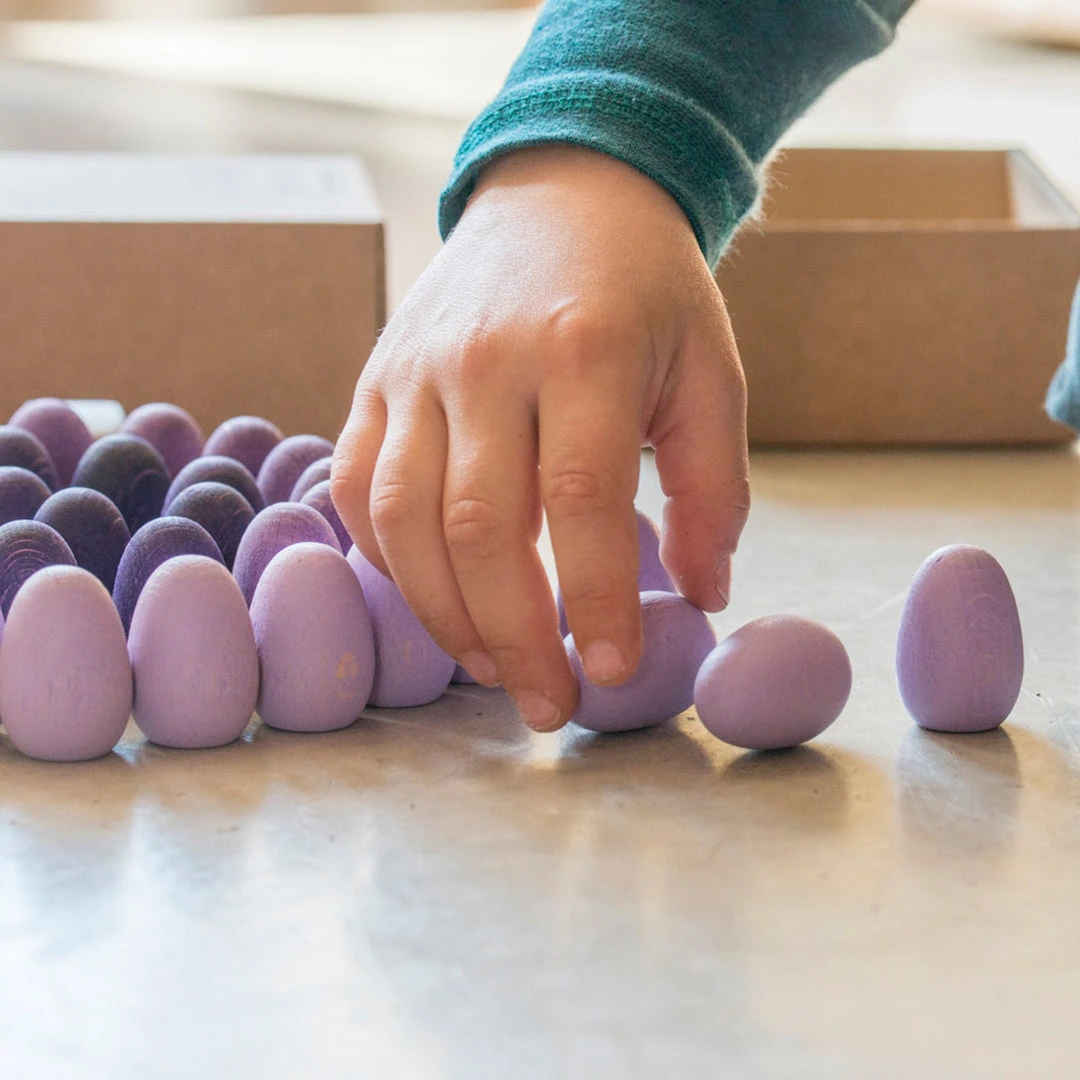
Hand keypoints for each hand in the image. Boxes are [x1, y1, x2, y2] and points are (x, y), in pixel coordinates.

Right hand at [331, 145, 748, 731]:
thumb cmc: (645, 294)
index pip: (581, 500)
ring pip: (402, 517)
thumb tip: (701, 596)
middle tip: (549, 706)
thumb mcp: (711, 372)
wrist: (561, 195)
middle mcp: (486, 360)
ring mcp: (415, 370)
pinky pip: (357, 487)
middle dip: (513, 637)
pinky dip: (388, 559)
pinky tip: (434, 599)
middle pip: (479, 526)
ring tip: (491, 669)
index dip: (596, 600)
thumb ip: (713, 488)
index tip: (611, 671)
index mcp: (585, 350)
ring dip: (442, 614)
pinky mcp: (375, 381)